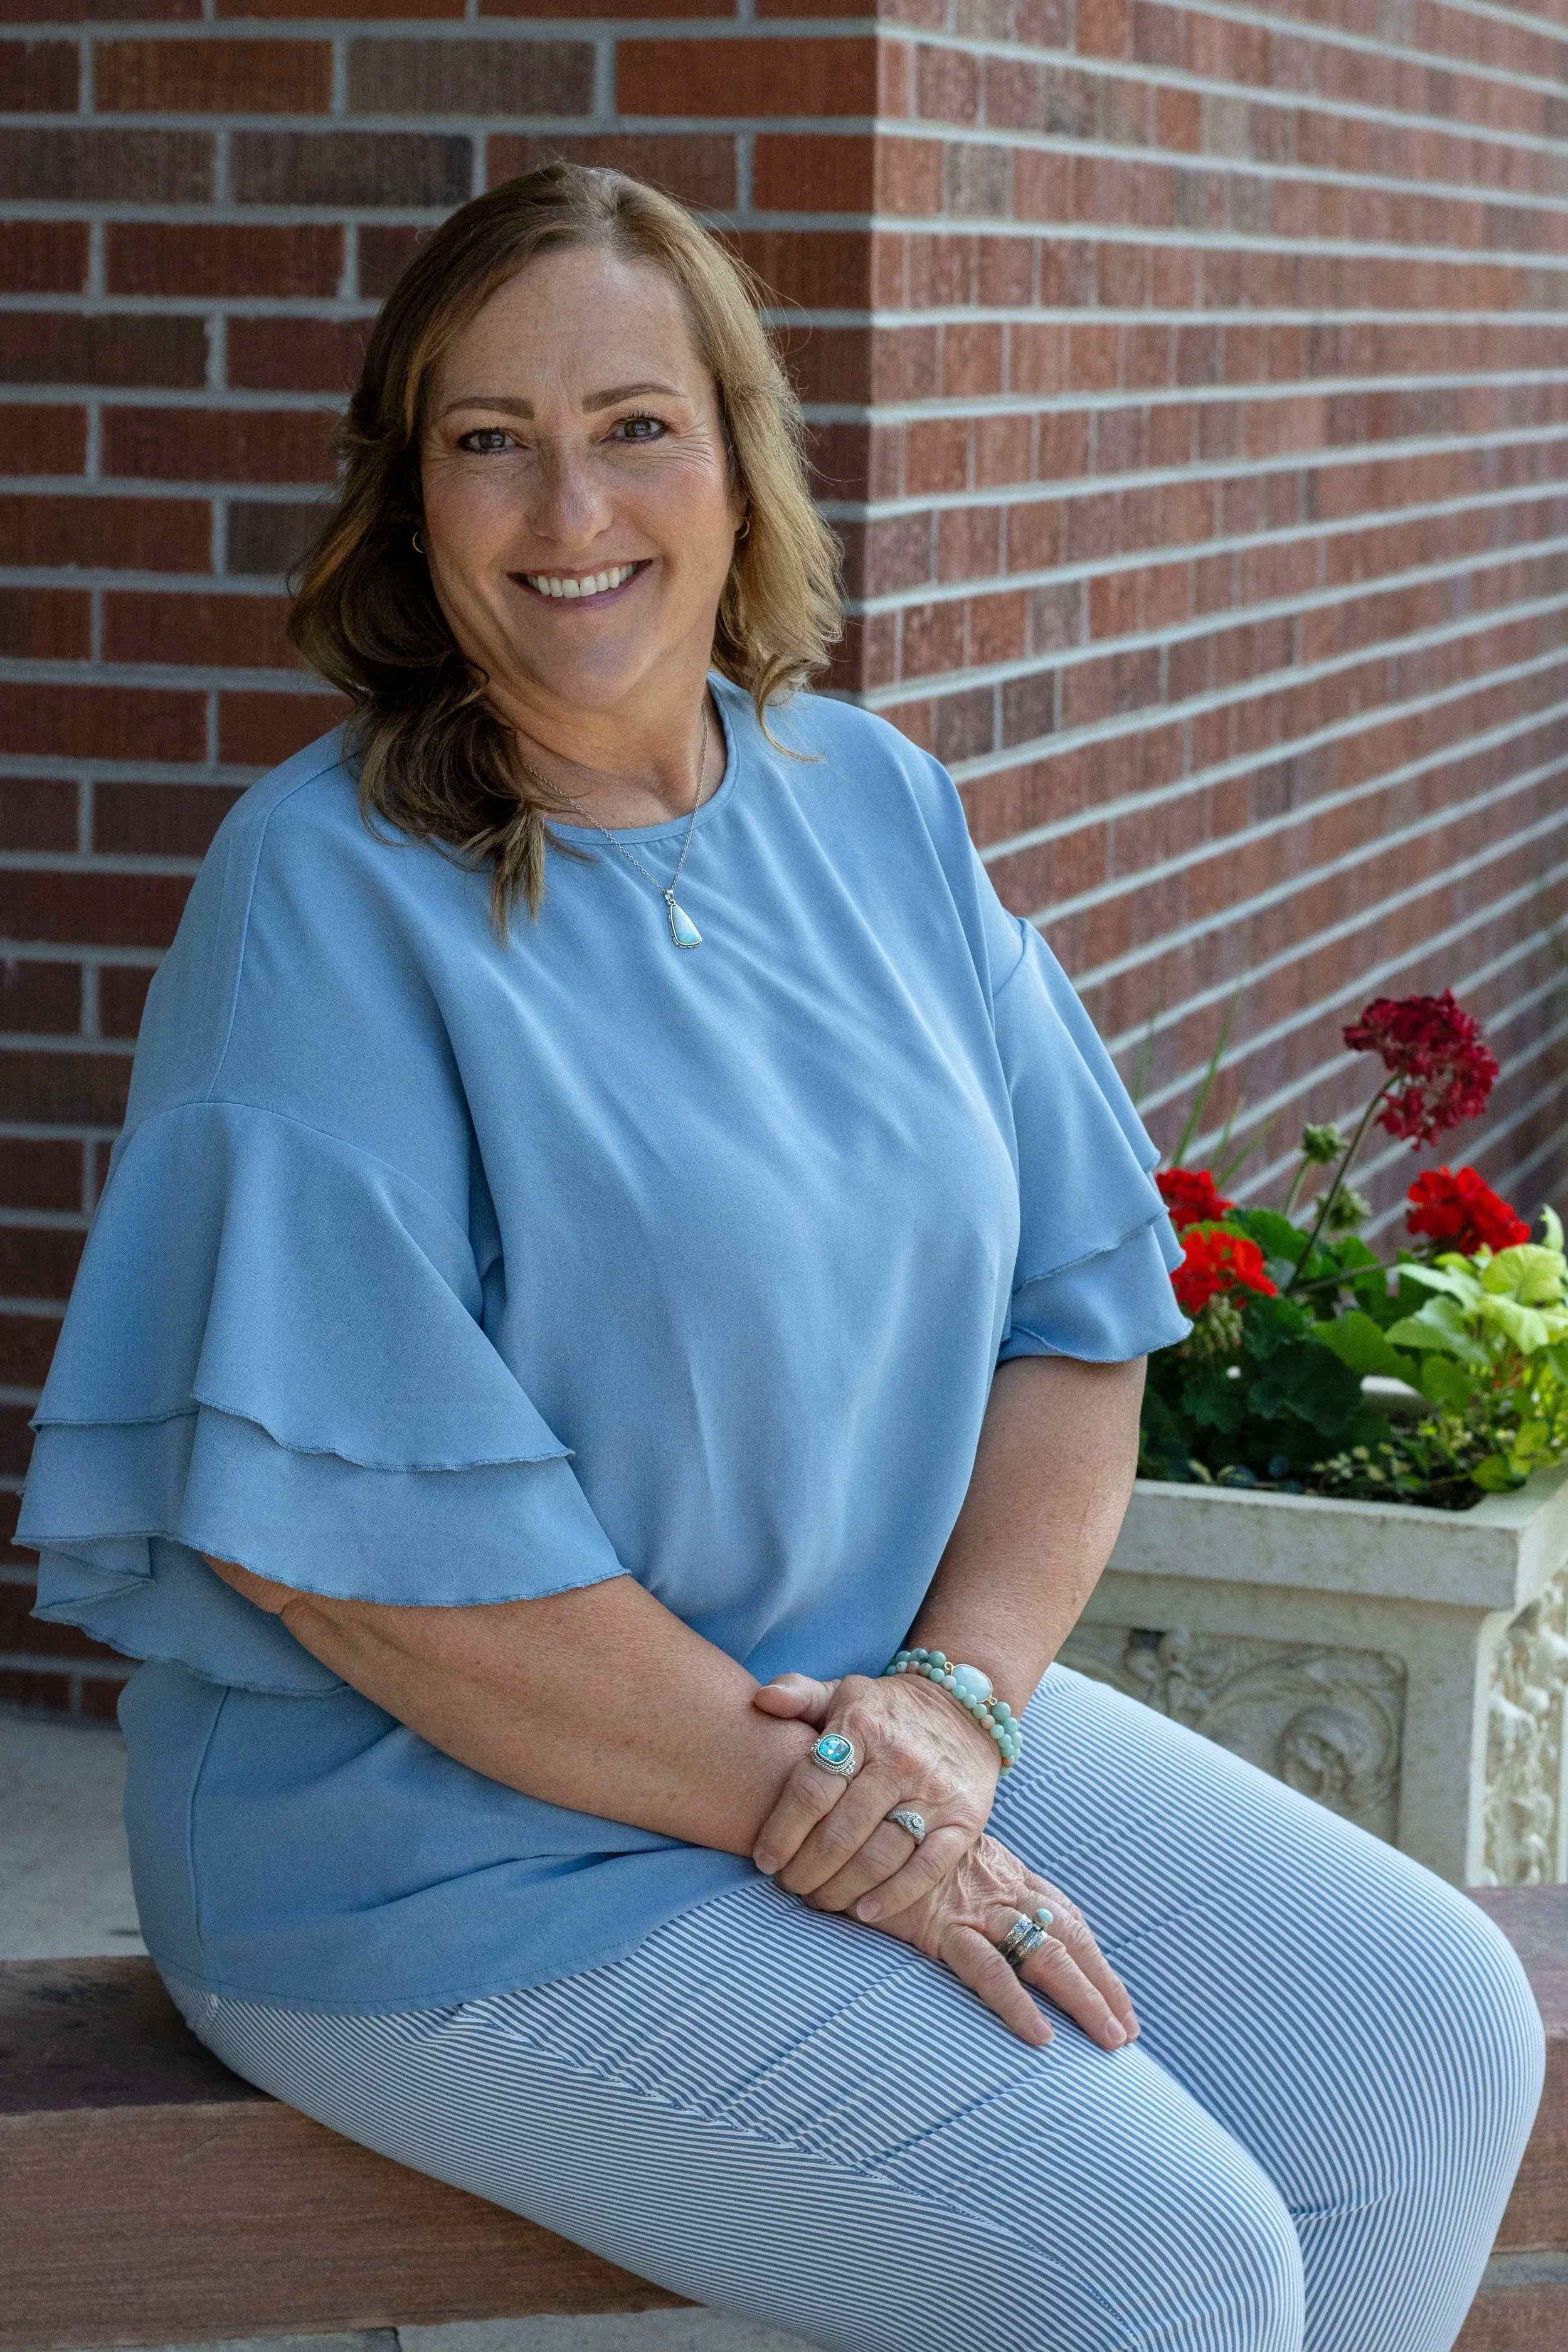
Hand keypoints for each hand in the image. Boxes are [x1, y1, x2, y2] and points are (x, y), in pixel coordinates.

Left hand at [750, 1668, 1001, 1921]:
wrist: (966, 1706)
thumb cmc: (887, 1710)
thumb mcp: (844, 1691)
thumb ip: (800, 1693)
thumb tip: (762, 1698)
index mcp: (862, 1727)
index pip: (812, 1789)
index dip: (782, 1831)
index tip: (764, 1859)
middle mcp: (899, 1760)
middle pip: (841, 1832)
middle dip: (806, 1869)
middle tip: (789, 1885)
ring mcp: (934, 1793)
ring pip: (879, 1855)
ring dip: (841, 1888)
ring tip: (819, 1899)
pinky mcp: (965, 1819)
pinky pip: (928, 1867)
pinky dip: (894, 1896)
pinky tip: (865, 1911)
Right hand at [850, 1831, 1139, 2051]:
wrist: (854, 1809)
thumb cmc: (892, 1840)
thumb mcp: (943, 1863)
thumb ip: (969, 1888)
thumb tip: (993, 1929)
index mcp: (1006, 1873)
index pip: (1066, 1918)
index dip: (1097, 1961)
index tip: (1121, 2002)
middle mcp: (1001, 1887)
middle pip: (1068, 1937)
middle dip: (1104, 1986)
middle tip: (1128, 2034)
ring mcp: (975, 1905)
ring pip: (1045, 1953)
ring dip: (1084, 1996)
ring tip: (1109, 2040)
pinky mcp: (941, 1924)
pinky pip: (987, 1968)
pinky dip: (1017, 2002)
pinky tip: (1040, 2037)